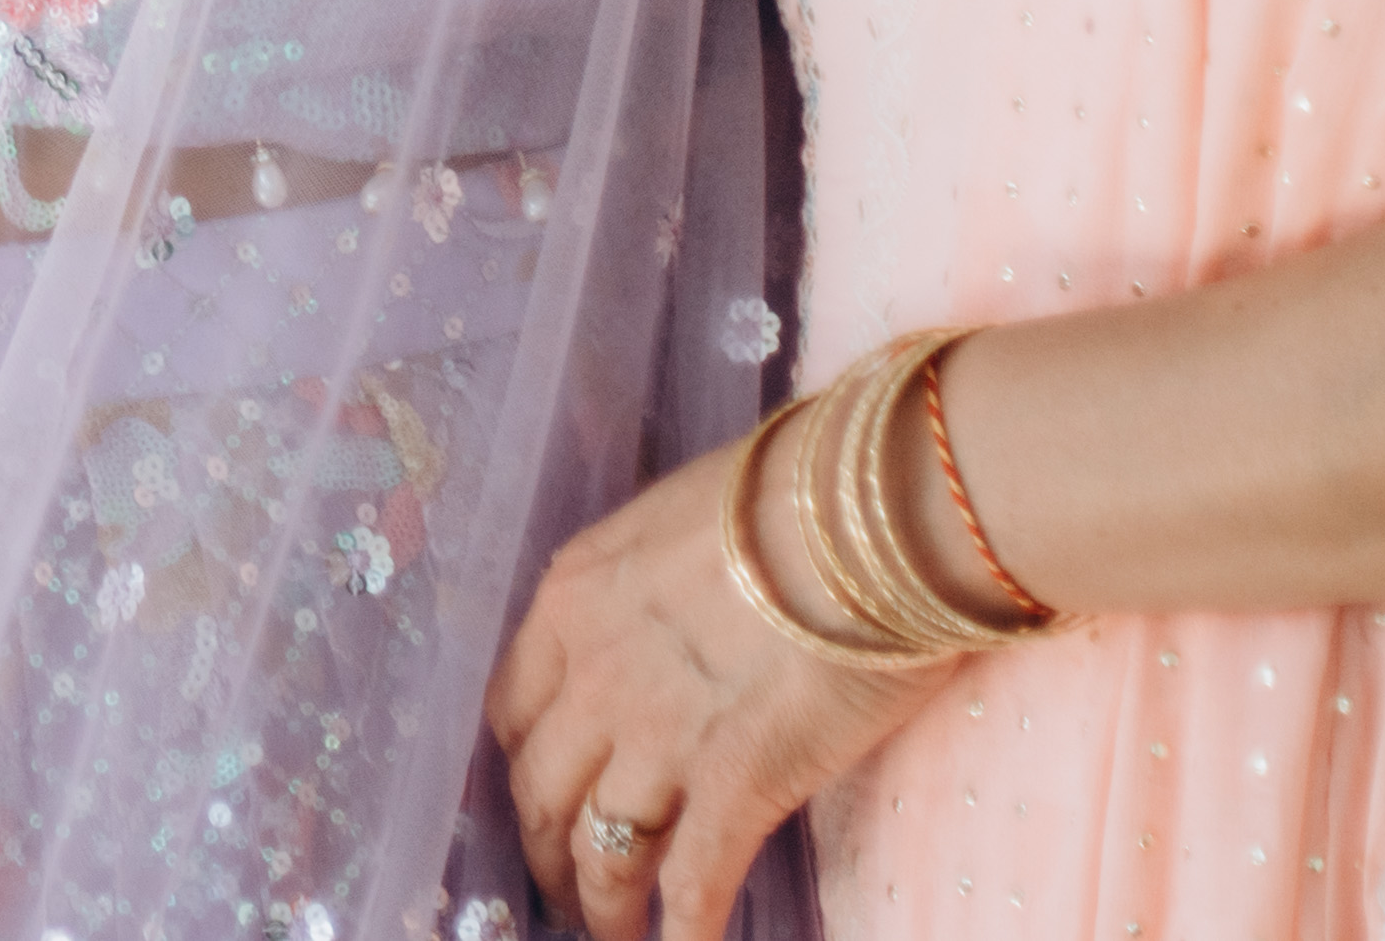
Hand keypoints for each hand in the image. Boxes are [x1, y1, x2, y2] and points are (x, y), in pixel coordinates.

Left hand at [488, 429, 958, 936]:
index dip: (523, 762)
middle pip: (540, 788)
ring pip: (598, 850)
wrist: (870, 510)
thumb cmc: (799, 488)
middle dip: (544, 847)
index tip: (539, 791)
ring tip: (611, 935)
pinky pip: (689, 885)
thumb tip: (683, 606)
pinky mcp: (734, 788)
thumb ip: (659, 580)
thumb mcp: (686, 515)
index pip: (513, 706)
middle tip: (563, 885)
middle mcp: (593, 672)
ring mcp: (658, 737)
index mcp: (573, 598)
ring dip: (599, 905)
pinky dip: (681, 932)